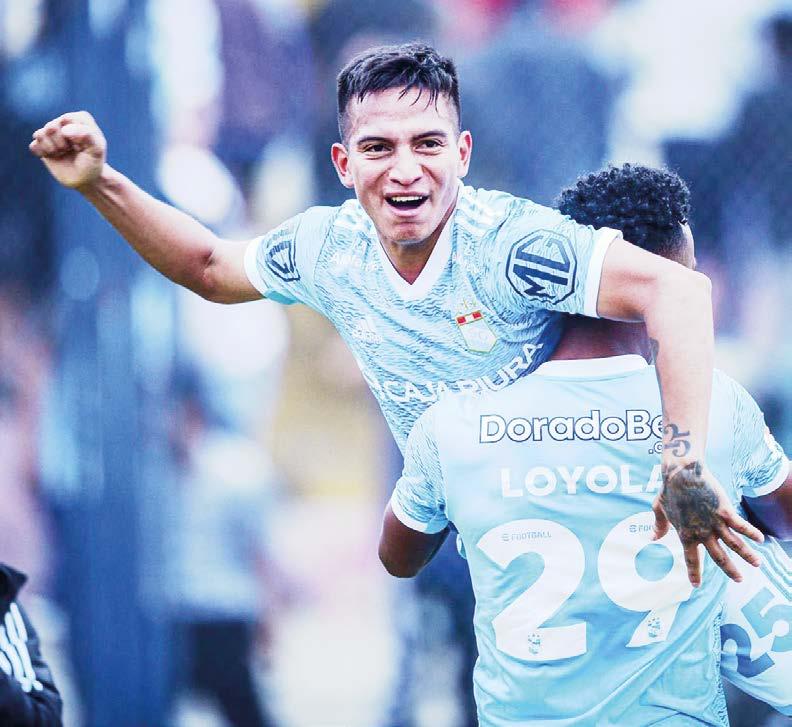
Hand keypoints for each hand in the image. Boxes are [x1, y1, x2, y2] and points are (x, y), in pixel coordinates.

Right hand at [29, 111, 105, 189]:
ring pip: (40, 135)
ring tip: (63, 152)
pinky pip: (34, 146)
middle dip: (62, 143)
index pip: (67, 119)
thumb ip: (87, 136)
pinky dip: (43, 154)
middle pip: (51, 127)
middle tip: (72, 150)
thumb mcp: (97, 150)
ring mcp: (50, 132)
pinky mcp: (41, 144)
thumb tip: (64, 130)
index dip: (74, 136)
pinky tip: (53, 156)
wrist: (85, 179)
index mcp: (80, 119)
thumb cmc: (92, 163)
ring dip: (53, 148)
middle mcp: (63, 122)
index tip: (83, 146)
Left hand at [653, 460, 763, 586]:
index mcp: (685, 534)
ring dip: (747, 555)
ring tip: (758, 564)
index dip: (693, 573)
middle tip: (739, 580)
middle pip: (718, 556)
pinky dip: (751, 532)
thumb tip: (651, 538)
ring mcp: (714, 522)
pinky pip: (740, 525)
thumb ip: (658, 526)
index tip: (695, 585)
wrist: (681, 473)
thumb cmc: (669, 490)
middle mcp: (701, 533)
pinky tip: (761, 539)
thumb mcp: (659, 509)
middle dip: (729, 570)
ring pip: (734, 544)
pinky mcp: (724, 511)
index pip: (691, 559)